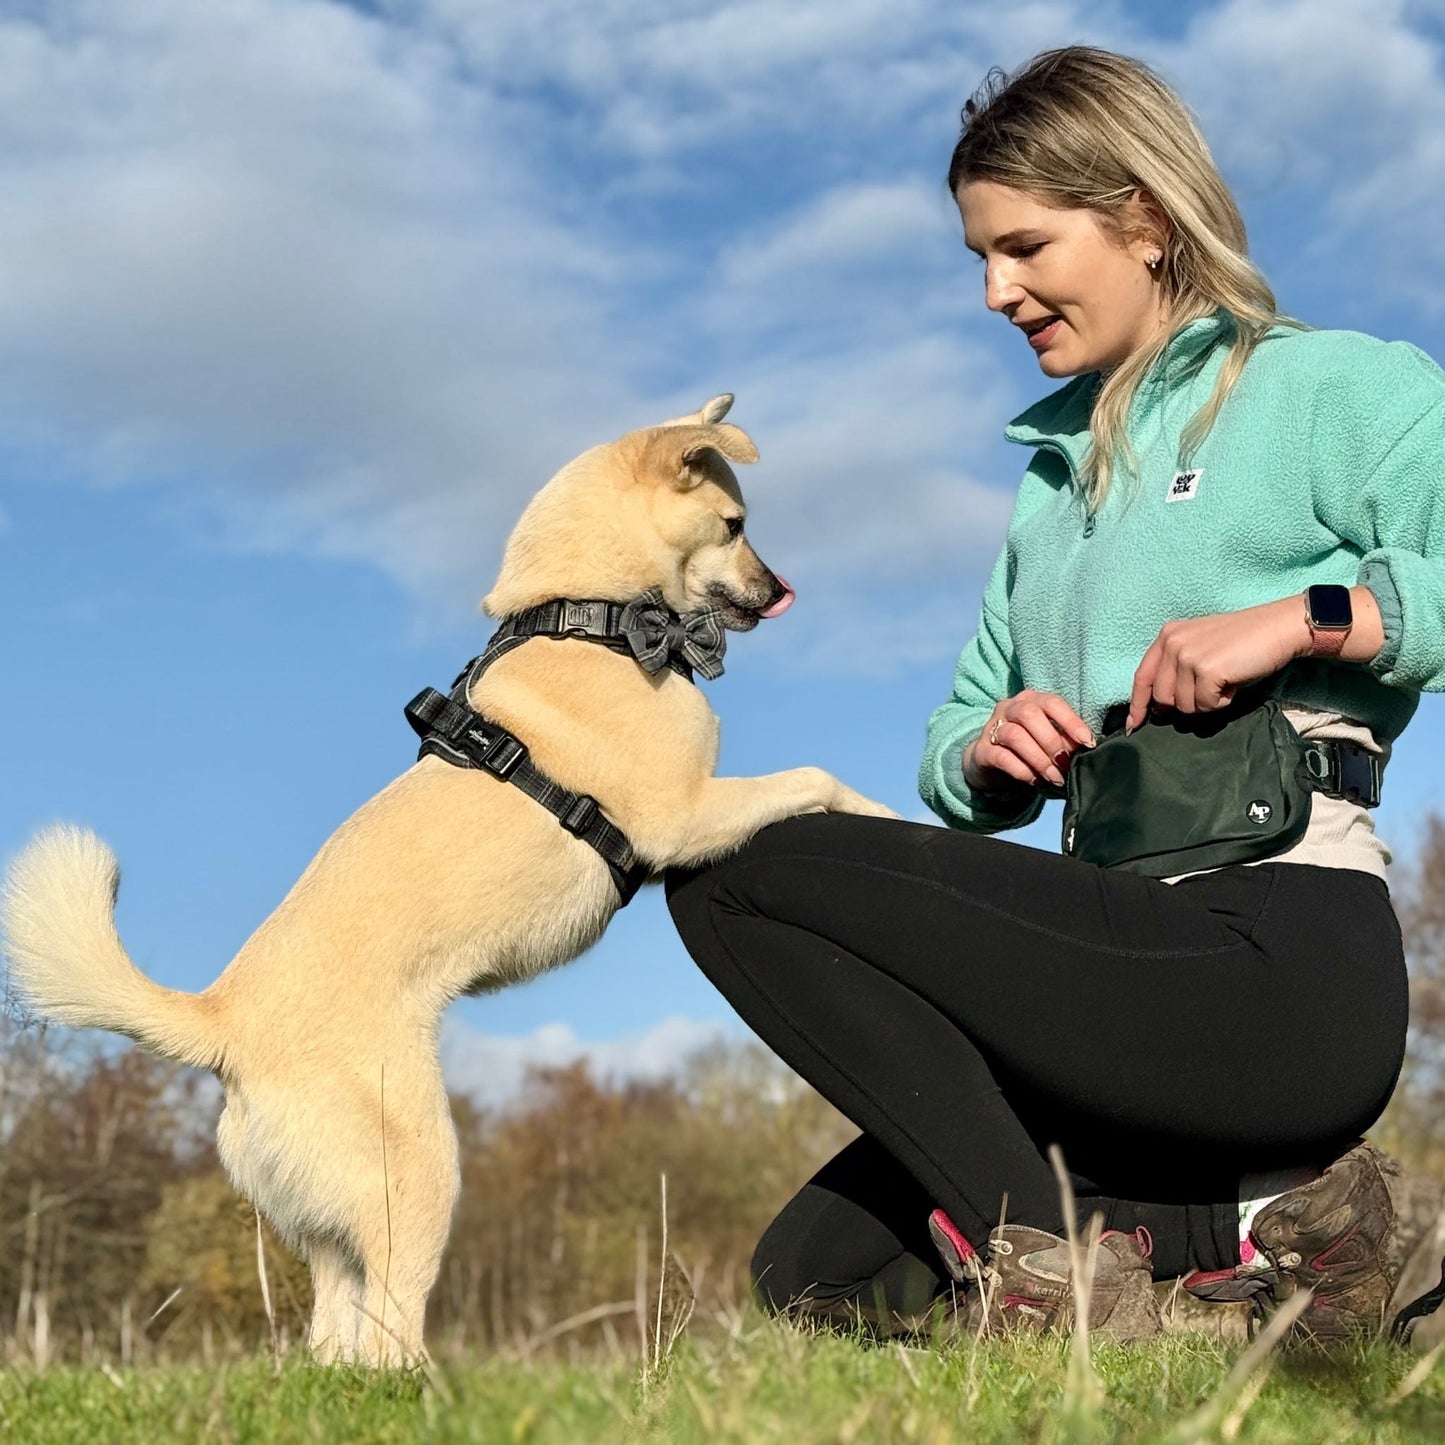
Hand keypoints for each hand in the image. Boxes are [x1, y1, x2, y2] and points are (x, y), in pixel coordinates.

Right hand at [964, 690, 1094, 792]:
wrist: (990, 763)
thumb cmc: (1028, 749)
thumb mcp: (1047, 740)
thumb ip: (1064, 740)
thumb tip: (1085, 750)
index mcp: (1030, 700)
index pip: (1052, 702)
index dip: (1071, 721)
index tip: (1087, 742)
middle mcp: (1009, 708)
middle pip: (1030, 714)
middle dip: (1052, 741)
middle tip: (1065, 764)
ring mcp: (992, 727)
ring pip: (1015, 735)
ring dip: (1039, 759)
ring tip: (1054, 777)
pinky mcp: (981, 750)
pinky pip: (1002, 757)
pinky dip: (1022, 770)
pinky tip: (1035, 781)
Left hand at [1126, 598, 1307, 731]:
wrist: (1279, 628)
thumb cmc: (1244, 643)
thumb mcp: (1201, 649)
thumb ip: (1176, 672)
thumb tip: (1160, 709)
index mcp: (1167, 636)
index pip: (1141, 677)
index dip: (1138, 705)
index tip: (1134, 725)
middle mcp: (1172, 643)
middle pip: (1162, 698)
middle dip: (1186, 703)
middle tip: (1211, 689)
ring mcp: (1187, 656)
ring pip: (1184, 706)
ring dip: (1207, 702)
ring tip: (1225, 681)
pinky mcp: (1206, 669)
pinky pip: (1206, 705)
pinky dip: (1222, 702)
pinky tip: (1234, 683)